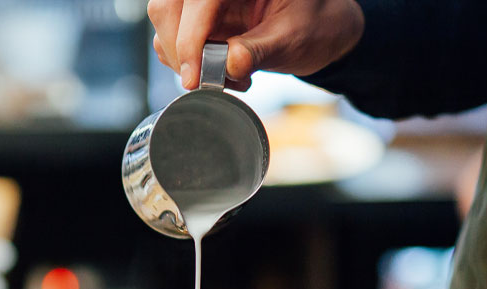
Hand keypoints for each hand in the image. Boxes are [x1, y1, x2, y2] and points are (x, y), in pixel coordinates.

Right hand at [147, 0, 363, 89]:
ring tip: (228, 78)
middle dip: (180, 49)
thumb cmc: (315, 25)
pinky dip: (188, 62)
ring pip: (165, 22)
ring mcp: (204, 0)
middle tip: (205, 83)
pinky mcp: (198, 16)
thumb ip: (261, 50)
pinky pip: (172, 37)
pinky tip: (221, 71)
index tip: (194, 76)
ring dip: (185, 59)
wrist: (321, 29)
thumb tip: (229, 65)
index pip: (199, 0)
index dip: (189, 37)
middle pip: (168, 7)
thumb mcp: (294, 38)